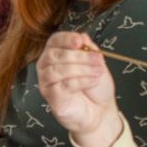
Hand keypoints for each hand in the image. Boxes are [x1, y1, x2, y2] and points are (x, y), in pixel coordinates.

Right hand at [36, 31, 123, 146]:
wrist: (100, 110)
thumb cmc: (95, 86)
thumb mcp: (96, 62)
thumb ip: (88, 49)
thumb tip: (82, 36)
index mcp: (56, 53)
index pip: (55, 41)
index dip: (66, 39)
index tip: (80, 41)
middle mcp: (46, 66)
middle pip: (54, 55)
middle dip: (78, 56)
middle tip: (97, 60)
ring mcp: (47, 82)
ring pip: (57, 70)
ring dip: (81, 69)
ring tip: (98, 72)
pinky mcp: (51, 97)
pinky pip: (63, 85)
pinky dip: (81, 81)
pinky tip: (93, 81)